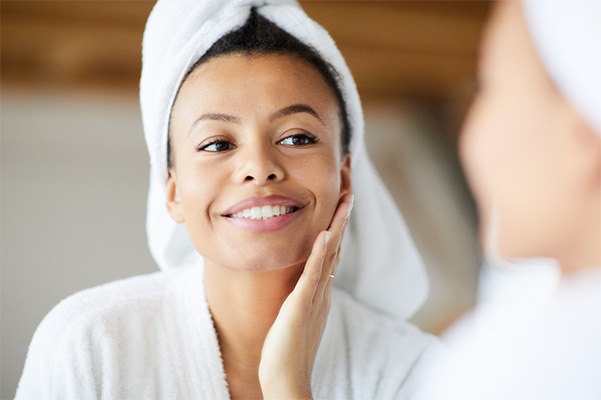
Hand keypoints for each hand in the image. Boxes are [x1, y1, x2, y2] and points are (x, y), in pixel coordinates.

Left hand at [258, 193, 353, 398]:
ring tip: (345, 199)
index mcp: (320, 292)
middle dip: (343, 217)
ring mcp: (314, 297)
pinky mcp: (301, 306)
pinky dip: (319, 253)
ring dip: (338, 226)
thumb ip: (303, 297)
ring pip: (329, 255)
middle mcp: (322, 291)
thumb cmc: (287, 351)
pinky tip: (324, 233)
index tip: (341, 201)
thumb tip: (305, 282)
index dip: (337, 225)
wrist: (287, 380)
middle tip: (350, 188)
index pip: (331, 252)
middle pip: (337, 247)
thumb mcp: (297, 316)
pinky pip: (312, 275)